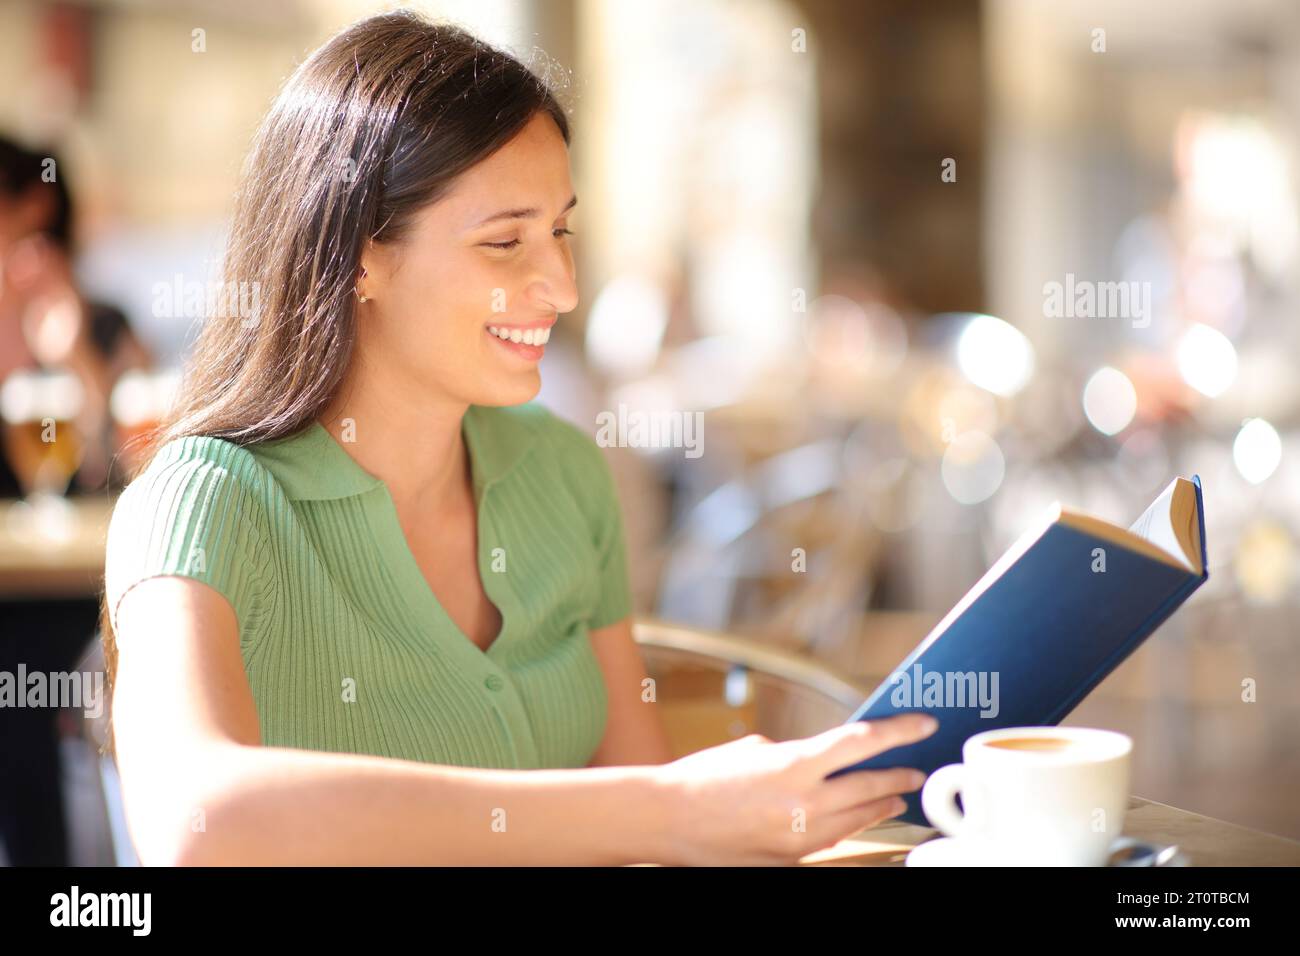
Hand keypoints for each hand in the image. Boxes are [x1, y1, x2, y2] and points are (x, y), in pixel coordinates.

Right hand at [654, 713, 938, 865]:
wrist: (667, 820)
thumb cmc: (702, 778)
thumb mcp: (754, 751)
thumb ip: (793, 755)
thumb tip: (818, 763)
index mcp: (794, 764)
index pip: (862, 742)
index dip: (899, 731)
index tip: (924, 725)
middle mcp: (804, 802)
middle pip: (870, 787)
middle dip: (898, 777)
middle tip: (917, 771)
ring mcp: (799, 837)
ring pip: (856, 820)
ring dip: (879, 805)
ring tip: (894, 797)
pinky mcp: (789, 860)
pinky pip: (829, 841)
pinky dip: (845, 827)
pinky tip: (852, 820)